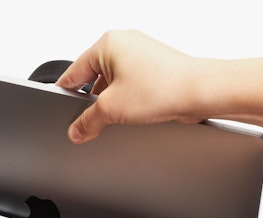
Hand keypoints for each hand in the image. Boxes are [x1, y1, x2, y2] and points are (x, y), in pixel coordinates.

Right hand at [55, 29, 209, 142]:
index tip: (62, 110)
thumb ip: (87, 121)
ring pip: (114, 82)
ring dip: (113, 101)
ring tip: (123, 115)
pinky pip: (131, 83)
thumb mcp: (112, 109)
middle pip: (94, 77)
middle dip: (93, 101)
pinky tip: (137, 112)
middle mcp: (125, 42)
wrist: (200, 91)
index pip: (74, 71)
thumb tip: (77, 130)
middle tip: (93, 121)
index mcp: (108, 43)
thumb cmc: (163, 87)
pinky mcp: (155, 66)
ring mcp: (141, 53)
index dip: (66, 94)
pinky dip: (129, 99)